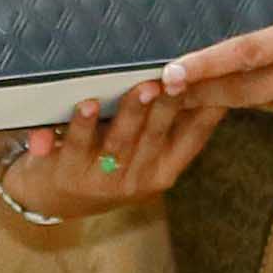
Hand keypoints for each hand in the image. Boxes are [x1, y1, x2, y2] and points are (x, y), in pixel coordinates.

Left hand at [0, 82, 225, 220]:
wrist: (56, 198)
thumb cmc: (108, 163)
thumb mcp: (144, 153)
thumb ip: (166, 123)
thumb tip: (200, 75)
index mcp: (164, 169)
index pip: (193, 138)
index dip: (207, 112)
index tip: (216, 82)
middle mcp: (138, 178)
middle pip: (156, 137)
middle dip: (168, 106)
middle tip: (177, 78)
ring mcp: (103, 179)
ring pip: (120, 142)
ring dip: (132, 113)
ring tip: (143, 88)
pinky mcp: (69, 174)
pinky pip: (77, 145)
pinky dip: (82, 125)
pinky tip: (87, 104)